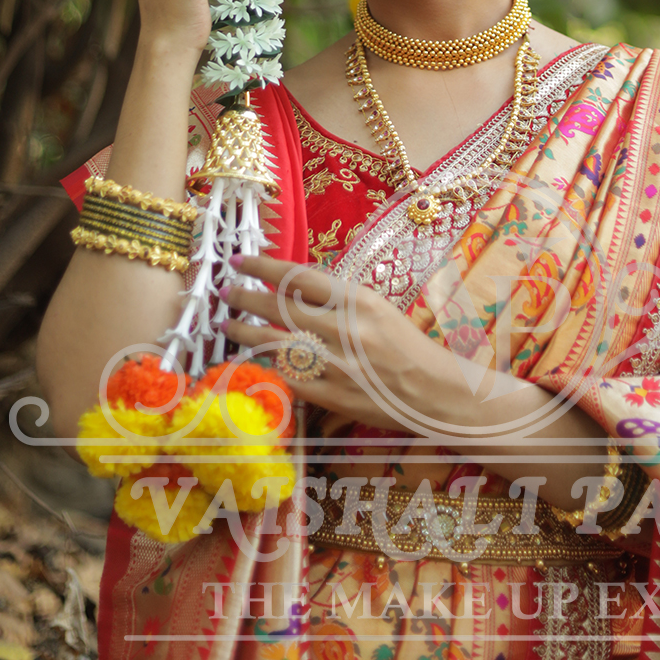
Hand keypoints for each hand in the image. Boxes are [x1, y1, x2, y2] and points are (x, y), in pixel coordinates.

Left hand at [223, 256, 470, 436]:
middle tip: (225, 293)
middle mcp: (346, 329)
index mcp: (358, 300)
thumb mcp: (376, 307)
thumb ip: (336, 298)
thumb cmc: (405, 344)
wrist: (434, 390)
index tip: (240, 261)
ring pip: (277, 345)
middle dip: (246, 299)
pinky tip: (251, 362)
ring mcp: (339, 366)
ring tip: (227, 326)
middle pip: (281, 309)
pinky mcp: (335, 398)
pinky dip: (268, 369)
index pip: (299, 276)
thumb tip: (291, 286)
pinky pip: (291, 381)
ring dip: (246, 334)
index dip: (263, 267)